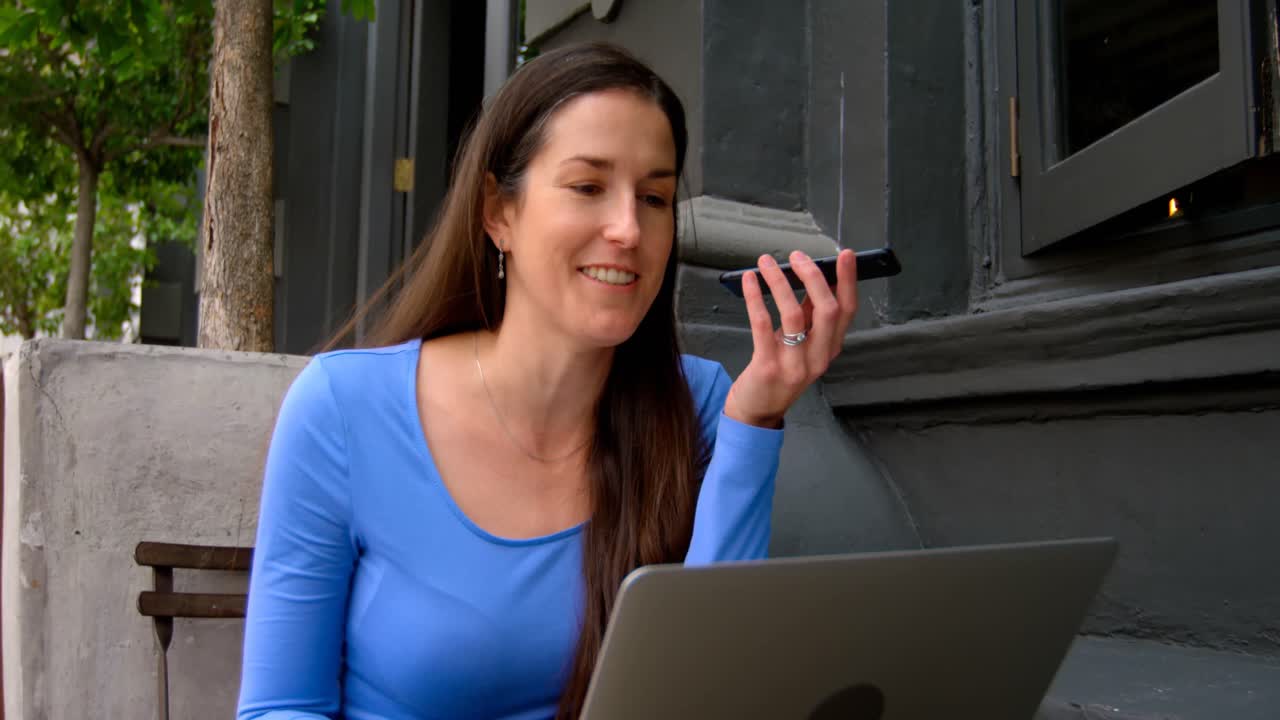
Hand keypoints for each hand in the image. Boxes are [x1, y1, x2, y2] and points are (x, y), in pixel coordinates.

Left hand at [722, 249, 857, 427]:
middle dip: (814, 277)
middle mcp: (818, 358)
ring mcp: (794, 365)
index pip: (848, 311)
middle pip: (828, 310)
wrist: (757, 410)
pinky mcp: (768, 367)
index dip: (848, 281)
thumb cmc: (779, 371)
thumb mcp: (801, 344)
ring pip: (794, 314)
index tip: (845, 255)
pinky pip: (762, 325)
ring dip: (779, 282)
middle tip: (797, 256)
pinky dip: (756, 298)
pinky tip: (750, 281)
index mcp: (830, 348)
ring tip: (765, 262)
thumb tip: (812, 276)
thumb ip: (809, 315)